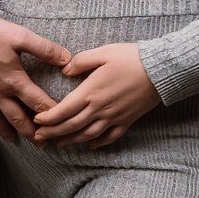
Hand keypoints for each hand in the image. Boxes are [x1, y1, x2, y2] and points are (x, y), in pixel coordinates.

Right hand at [0, 14, 71, 142]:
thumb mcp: (21, 37)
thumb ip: (45, 49)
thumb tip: (66, 59)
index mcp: (15, 81)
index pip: (38, 102)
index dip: (51, 114)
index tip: (61, 124)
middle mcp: (0, 92)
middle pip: (18, 118)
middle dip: (30, 132)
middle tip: (41, 143)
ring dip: (8, 131)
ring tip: (15, 141)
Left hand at [31, 43, 159, 148]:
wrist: (161, 70)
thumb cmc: (131, 58)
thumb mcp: (103, 52)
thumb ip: (81, 61)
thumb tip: (65, 70)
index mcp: (91, 92)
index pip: (63, 110)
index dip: (48, 117)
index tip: (37, 120)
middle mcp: (100, 109)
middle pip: (71, 126)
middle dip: (53, 133)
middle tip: (39, 138)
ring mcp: (114, 117)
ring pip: (87, 135)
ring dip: (71, 140)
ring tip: (58, 143)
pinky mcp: (127, 121)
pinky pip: (109, 137)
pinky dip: (97, 143)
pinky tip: (90, 145)